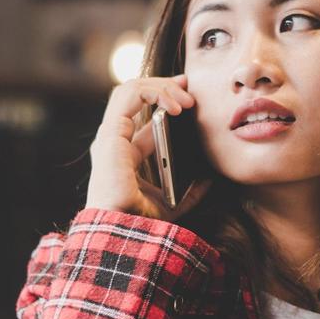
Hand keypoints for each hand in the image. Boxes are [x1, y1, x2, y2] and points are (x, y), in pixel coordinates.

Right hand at [85, 75, 211, 220]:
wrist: (125, 232)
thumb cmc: (141, 223)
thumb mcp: (172, 202)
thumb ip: (190, 190)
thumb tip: (209, 179)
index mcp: (123, 153)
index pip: (140, 115)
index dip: (163, 99)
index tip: (188, 97)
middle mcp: (113, 140)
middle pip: (134, 96)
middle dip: (162, 85)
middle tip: (188, 86)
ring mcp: (110, 136)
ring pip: (131, 89)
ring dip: (161, 86)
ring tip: (185, 98)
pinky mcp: (111, 134)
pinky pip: (130, 95)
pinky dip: (155, 92)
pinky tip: (176, 107)